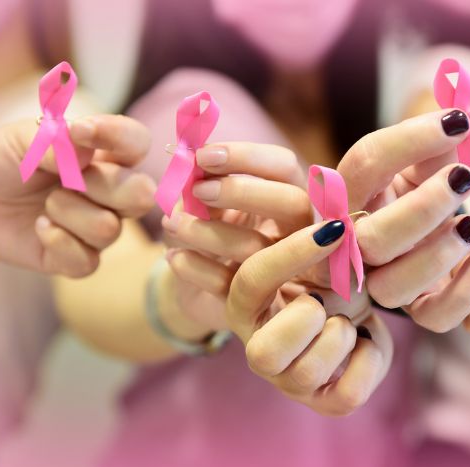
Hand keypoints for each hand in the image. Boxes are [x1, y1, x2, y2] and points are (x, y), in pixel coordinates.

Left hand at [0, 114, 154, 276]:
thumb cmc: (6, 159)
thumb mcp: (22, 139)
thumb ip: (54, 140)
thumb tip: (86, 146)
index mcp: (107, 154)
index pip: (138, 142)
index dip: (119, 137)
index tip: (81, 132)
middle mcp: (113, 192)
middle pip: (142, 194)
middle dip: (104, 187)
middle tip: (70, 180)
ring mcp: (99, 226)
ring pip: (109, 229)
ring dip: (68, 213)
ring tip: (45, 205)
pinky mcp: (79, 258)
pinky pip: (87, 261)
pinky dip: (58, 242)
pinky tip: (40, 228)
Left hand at [161, 142, 310, 332]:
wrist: (193, 282)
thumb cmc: (206, 230)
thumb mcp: (205, 202)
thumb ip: (204, 180)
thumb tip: (192, 162)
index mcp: (286, 198)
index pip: (284, 168)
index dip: (248, 157)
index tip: (203, 156)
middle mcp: (297, 234)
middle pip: (294, 204)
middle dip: (242, 191)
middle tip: (198, 189)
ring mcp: (280, 272)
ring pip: (257, 248)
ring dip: (207, 231)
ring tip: (172, 223)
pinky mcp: (254, 306)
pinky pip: (227, 284)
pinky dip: (195, 267)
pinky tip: (173, 257)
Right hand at [226, 222, 392, 415]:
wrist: (355, 309)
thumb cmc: (327, 271)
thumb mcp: (316, 245)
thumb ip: (314, 228)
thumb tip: (335, 214)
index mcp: (245, 303)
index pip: (253, 280)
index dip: (293, 255)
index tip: (335, 229)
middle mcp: (258, 348)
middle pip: (264, 353)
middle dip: (308, 319)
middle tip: (325, 299)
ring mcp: (289, 380)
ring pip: (310, 372)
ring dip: (341, 334)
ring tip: (348, 320)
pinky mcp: (325, 402)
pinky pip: (347, 395)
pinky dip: (368, 360)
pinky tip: (365, 341)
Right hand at [336, 109, 469, 331]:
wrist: (438, 228)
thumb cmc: (429, 184)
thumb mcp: (429, 158)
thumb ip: (439, 136)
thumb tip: (459, 108)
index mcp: (354, 193)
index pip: (365, 165)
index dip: (408, 141)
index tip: (459, 121)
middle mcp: (358, 243)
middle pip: (369, 238)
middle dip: (420, 209)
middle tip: (463, 178)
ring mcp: (383, 281)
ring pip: (393, 287)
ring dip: (436, 255)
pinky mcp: (418, 309)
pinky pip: (434, 317)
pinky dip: (463, 293)